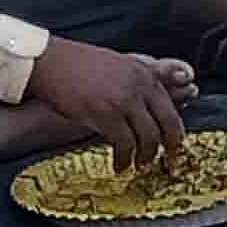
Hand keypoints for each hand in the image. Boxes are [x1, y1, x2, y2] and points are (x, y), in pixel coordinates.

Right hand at [28, 33, 196, 158]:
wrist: (51, 62)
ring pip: (147, 137)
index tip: (175, 144)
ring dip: (145, 156)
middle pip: (166, 124)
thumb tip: (165, 94)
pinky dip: (124, 159)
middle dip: (170, 147)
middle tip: (167, 160)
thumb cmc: (79, 64)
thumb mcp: (119, 64)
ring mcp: (124, 101)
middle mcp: (139, 86)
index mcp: (144, 73)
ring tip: (139, 164)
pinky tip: (120, 164)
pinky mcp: (106, 115)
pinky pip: (124, 144)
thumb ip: (143, 80)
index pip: (170, 106)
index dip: (176, 130)